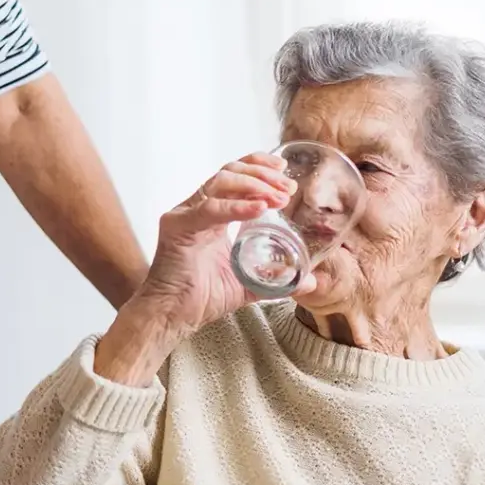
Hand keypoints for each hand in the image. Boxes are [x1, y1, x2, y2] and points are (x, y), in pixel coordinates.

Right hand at [95, 153, 312, 385]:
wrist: (173, 317)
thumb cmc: (200, 299)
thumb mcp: (248, 284)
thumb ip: (277, 279)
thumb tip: (311, 281)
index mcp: (211, 215)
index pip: (233, 176)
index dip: (259, 167)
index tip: (284, 170)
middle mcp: (196, 209)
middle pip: (229, 172)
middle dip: (263, 175)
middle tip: (288, 189)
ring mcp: (185, 215)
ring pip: (220, 181)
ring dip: (253, 185)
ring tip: (278, 197)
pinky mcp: (177, 227)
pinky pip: (209, 209)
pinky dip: (236, 206)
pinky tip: (259, 208)